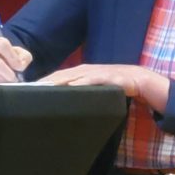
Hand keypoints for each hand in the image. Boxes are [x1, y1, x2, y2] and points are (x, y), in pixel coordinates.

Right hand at [0, 37, 31, 83]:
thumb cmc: (7, 58)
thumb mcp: (18, 54)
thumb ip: (24, 57)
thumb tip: (20, 65)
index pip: (3, 46)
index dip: (13, 58)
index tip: (20, 67)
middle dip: (9, 73)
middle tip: (15, 79)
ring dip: (3, 82)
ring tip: (8, 82)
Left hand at [39, 64, 169, 110]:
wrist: (145, 82)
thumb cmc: (121, 88)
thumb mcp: (100, 92)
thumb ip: (86, 95)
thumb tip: (70, 105)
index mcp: (84, 73)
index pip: (60, 77)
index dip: (45, 82)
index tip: (29, 90)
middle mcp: (88, 70)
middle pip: (62, 74)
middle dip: (46, 81)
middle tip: (29, 90)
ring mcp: (98, 72)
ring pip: (73, 75)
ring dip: (58, 81)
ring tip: (44, 87)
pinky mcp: (109, 77)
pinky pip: (92, 80)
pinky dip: (80, 83)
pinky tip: (70, 87)